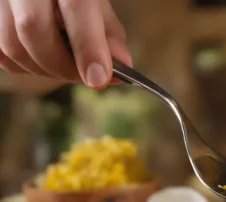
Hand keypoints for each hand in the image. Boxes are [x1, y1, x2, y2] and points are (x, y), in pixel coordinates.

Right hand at [0, 0, 132, 88]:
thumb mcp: (94, 3)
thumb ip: (108, 32)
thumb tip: (121, 63)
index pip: (75, 7)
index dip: (87, 46)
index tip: (98, 78)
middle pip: (33, 28)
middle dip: (63, 65)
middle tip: (86, 77)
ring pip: (11, 46)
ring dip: (43, 69)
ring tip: (66, 66)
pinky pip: (0, 54)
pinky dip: (24, 66)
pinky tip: (42, 59)